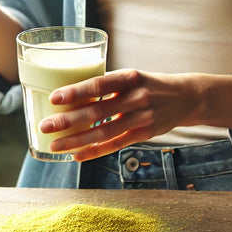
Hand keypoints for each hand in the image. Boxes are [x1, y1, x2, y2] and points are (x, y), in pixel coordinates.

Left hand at [39, 69, 200, 161]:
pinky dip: (95, 151)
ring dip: (77, 140)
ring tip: (55, 145)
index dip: (76, 91)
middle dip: (68, 120)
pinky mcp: (145, 134)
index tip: (54, 97)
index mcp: (129, 77)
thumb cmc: (149, 85)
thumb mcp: (131, 76)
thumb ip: (107, 85)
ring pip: (104, 132)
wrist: (185, 97)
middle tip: (45, 126)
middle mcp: (136, 97)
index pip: (99, 84)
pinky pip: (116, 145)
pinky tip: (77, 155)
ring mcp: (142, 118)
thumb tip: (70, 94)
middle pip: (97, 111)